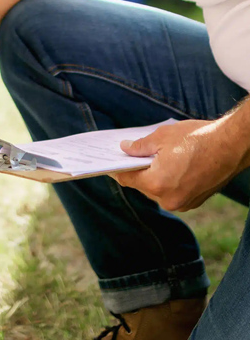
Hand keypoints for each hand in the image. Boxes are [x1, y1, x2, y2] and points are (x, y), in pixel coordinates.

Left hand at [112, 117, 247, 211]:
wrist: (232, 146)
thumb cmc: (197, 138)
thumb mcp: (162, 136)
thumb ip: (139, 147)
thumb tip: (125, 149)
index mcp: (156, 184)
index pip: (127, 179)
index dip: (116, 169)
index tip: (108, 163)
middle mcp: (168, 200)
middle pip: (142, 185)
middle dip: (136, 170)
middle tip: (128, 155)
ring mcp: (183, 203)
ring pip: (158, 189)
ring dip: (153, 175)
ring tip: (149, 157)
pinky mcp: (195, 201)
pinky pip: (173, 191)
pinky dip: (168, 180)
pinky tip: (168, 164)